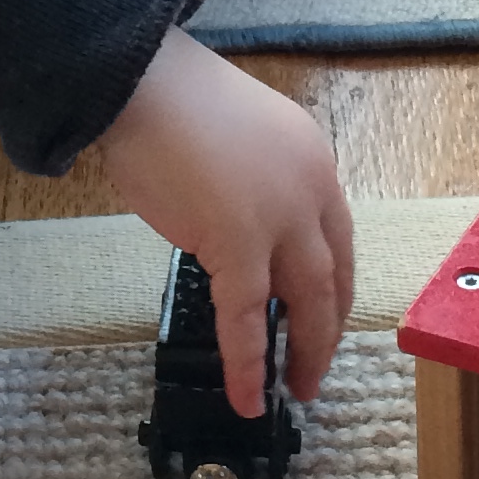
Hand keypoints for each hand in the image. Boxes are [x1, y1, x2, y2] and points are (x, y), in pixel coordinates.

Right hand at [98, 26, 352, 414]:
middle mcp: (312, 190)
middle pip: (333, 276)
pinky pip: (249, 317)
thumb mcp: (239, 139)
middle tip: (314, 368)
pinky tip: (247, 395)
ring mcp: (281, 218)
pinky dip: (249, 361)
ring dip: (305, 353)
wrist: (141, 83)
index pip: (336, 238)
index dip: (330, 287)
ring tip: (294, 390)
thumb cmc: (171, 102)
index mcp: (313, 161)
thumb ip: (253, 185)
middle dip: (326, 330)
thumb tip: (232, 231)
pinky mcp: (240, 243)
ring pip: (308, 302)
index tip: (321, 319)